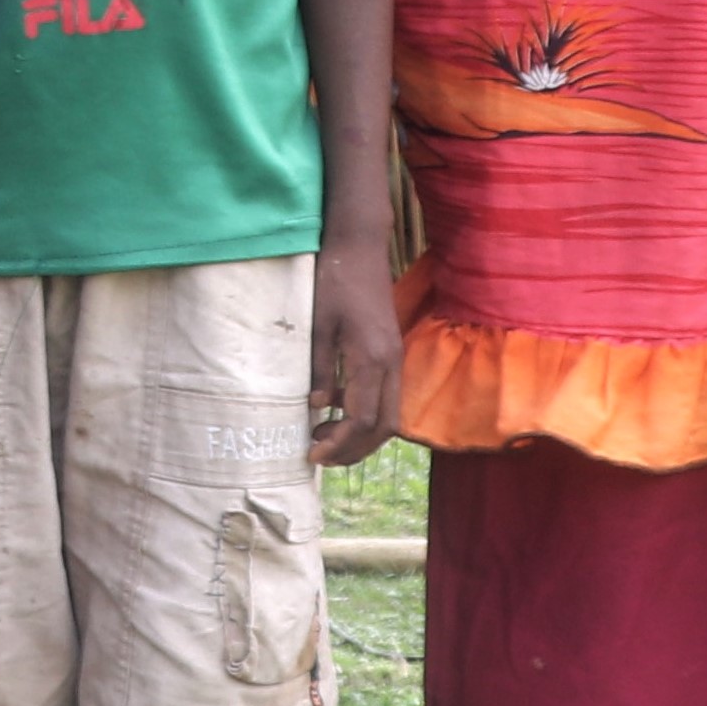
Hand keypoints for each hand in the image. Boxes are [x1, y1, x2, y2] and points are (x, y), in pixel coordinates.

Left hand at [306, 238, 403, 466]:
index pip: (362, 420)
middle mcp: (391, 364)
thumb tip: (317, 408)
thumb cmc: (333, 281)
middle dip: (354, 449)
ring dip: (361, 435)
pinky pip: (385, 395)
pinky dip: (365, 412)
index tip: (312, 455)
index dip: (339, 444)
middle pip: (383, 427)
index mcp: (372, 359)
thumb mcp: (317, 325)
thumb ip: (319, 369)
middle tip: (319, 456)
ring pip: (389, 414)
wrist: (358, 249)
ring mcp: (394, 358)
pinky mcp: (390, 352)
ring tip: (324, 438)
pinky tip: (335, 408)